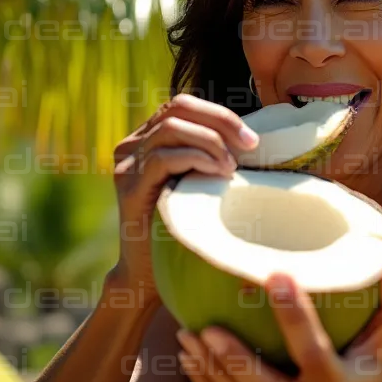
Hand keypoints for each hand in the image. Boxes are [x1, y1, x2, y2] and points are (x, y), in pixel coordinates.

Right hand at [109, 94, 258, 304]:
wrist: (150, 276)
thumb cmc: (185, 230)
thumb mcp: (199, 184)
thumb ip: (210, 156)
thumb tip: (255, 138)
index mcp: (148, 139)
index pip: (183, 105)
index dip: (220, 114)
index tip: (252, 140)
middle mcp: (132, 146)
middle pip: (178, 107)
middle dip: (221, 121)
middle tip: (251, 146)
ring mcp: (127, 164)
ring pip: (172, 127)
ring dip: (211, 142)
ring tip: (232, 168)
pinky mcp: (129, 186)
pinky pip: (164, 157)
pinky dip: (197, 158)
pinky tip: (218, 174)